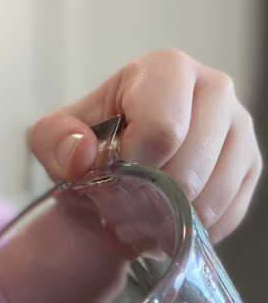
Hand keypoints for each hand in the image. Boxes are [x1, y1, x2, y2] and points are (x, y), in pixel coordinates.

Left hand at [29, 49, 261, 242]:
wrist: (113, 179)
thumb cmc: (90, 150)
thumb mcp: (53, 139)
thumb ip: (54, 140)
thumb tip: (82, 156)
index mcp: (167, 71)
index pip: (163, 127)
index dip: (134, 165)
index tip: (114, 172)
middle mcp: (214, 88)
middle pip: (191, 165)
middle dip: (151, 198)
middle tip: (126, 203)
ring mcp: (239, 128)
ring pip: (213, 195)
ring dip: (170, 220)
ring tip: (145, 214)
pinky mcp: (249, 166)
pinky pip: (228, 214)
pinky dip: (193, 231)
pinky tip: (170, 221)